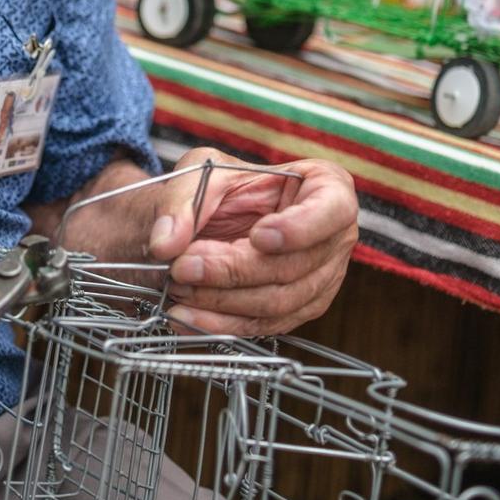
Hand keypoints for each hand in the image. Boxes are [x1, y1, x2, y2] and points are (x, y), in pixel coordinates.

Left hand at [144, 147, 357, 335]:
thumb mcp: (201, 172)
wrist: (213, 220)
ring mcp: (321, 279)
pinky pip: (263, 326)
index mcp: (326, 187)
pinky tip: (186, 315)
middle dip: (232, 271)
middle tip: (183, 266)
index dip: (298, 229)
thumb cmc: (222, 189)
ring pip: (277, 303)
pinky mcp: (297, 310)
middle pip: (293, 266)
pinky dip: (221, 325)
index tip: (258, 236)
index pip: (331, 210)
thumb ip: (182, 201)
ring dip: (221, 301)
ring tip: (178, 288)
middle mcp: (333, 237)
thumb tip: (166, 244)